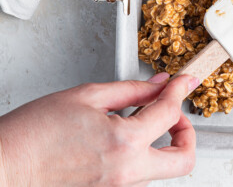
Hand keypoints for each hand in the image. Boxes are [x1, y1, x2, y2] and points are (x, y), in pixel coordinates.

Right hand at [0, 73, 199, 185]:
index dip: (180, 91)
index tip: (184, 83)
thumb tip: (160, 84)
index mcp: (124, 143)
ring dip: (164, 144)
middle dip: (188, 132)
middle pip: (184, 159)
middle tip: (175, 114)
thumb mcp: (87, 96)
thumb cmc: (33, 134)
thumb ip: (133, 90)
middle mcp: (127, 173)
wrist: (5, 168)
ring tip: (145, 122)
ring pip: (163, 170)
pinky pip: (140, 176)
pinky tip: (126, 138)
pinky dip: (143, 155)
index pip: (170, 112)